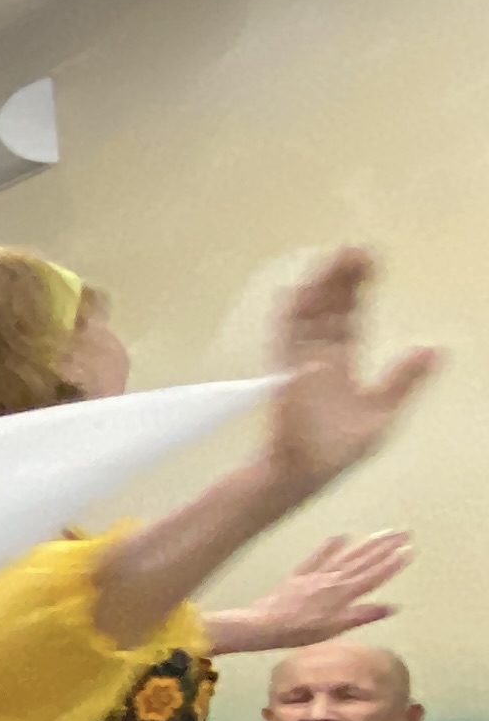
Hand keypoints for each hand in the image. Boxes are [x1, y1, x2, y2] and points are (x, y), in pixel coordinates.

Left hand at [206, 531, 409, 654]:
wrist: (264, 624)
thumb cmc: (300, 632)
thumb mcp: (335, 628)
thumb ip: (363, 615)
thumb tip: (393, 607)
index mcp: (344, 594)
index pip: (374, 576)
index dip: (392, 564)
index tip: (409, 550)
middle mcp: (333, 579)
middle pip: (364, 560)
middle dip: (386, 546)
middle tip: (405, 532)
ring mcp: (316, 574)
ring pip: (347, 555)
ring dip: (367, 543)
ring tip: (384, 531)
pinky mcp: (300, 574)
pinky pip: (318, 556)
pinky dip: (330, 546)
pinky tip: (342, 535)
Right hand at [262, 249, 440, 490]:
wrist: (304, 473)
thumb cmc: (338, 451)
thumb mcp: (383, 414)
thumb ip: (405, 381)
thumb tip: (435, 349)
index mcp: (340, 363)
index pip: (350, 316)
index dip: (358, 288)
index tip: (369, 260)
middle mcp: (317, 357)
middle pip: (329, 308)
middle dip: (341, 278)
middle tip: (355, 246)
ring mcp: (298, 364)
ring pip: (308, 315)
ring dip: (319, 287)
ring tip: (334, 257)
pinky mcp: (285, 376)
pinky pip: (285, 339)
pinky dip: (290, 317)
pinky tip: (295, 292)